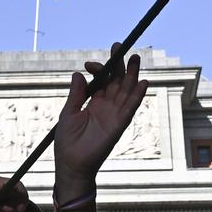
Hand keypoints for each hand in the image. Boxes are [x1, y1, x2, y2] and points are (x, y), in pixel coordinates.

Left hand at [53, 48, 148, 185]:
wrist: (71, 164)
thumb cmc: (68, 141)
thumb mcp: (69, 113)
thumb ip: (76, 94)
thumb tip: (78, 73)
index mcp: (93, 102)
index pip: (101, 80)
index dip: (99, 70)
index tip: (89, 65)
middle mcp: (106, 106)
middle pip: (117, 81)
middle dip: (120, 65)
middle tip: (120, 46)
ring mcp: (114, 114)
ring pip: (126, 91)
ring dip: (131, 75)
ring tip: (135, 58)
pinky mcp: (118, 124)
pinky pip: (130, 108)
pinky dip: (137, 96)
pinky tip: (143, 82)